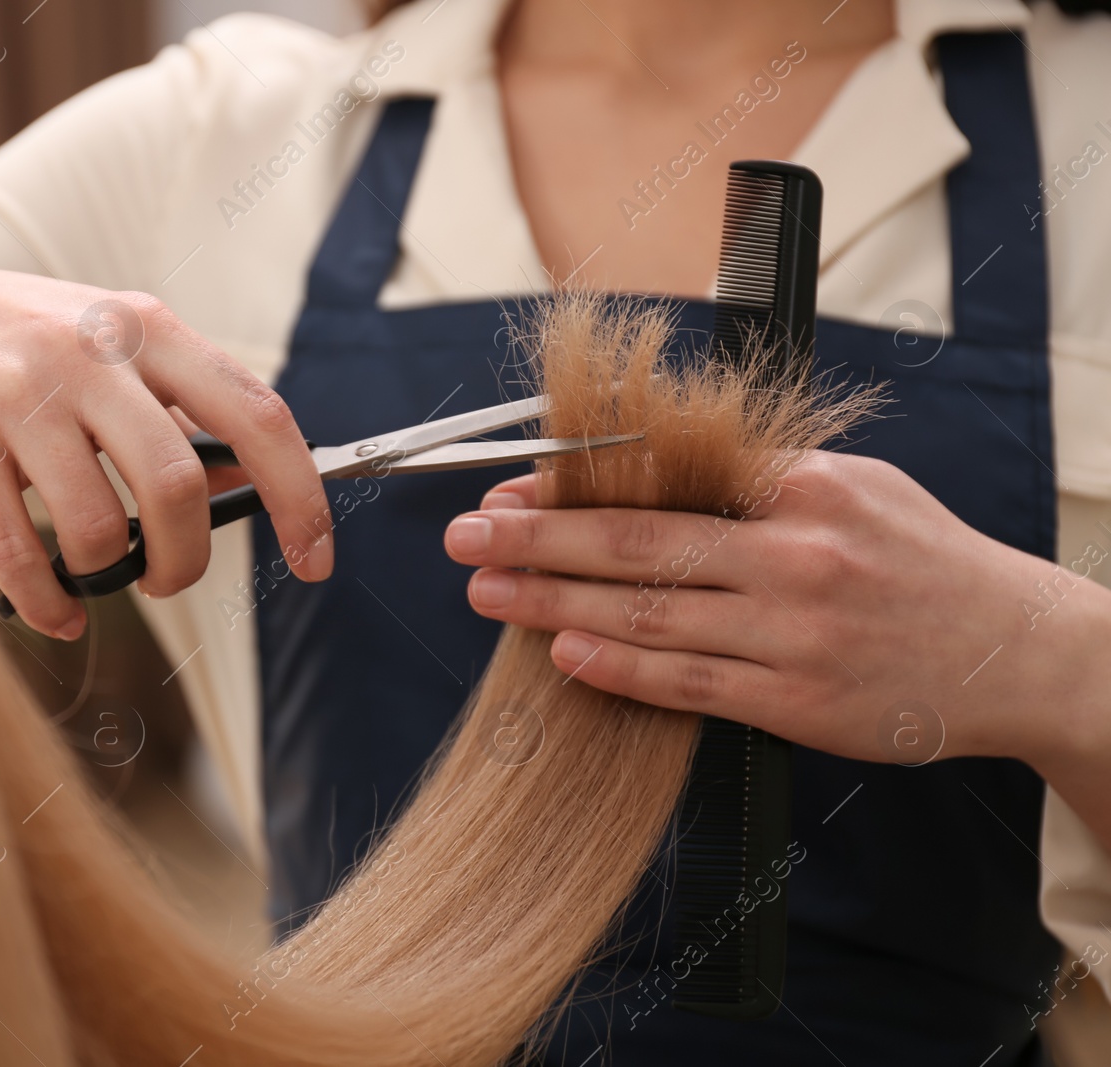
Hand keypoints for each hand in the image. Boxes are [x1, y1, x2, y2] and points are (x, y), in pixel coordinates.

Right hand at [0, 254, 331, 636]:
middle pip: (177, 485)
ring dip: (108, 576)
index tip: (316, 559)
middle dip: (187, 558)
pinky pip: (18, 553)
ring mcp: (16, 395)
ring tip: (97, 574)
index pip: (257, 414)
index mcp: (145, 326)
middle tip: (171, 579)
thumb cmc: (11, 339)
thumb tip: (243, 488)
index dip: (300, 496)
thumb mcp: (105, 344)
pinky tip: (56, 612)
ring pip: (96, 527)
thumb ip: (173, 407)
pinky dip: (48, 604)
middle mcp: (88, 352)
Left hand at [444, 451, 1110, 773]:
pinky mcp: (798, 702)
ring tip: (487, 594)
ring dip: (555, 605)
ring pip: (650, 616)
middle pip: (638, 546)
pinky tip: (563, 654)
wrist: (1018, 652)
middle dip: (537, 542)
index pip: (663, 483)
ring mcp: (795, 634)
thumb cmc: (923, 560)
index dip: (572, 490)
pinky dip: (620, 669)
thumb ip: (756, 478)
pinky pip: (689, 684)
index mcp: (801, 489)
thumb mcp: (856, 484)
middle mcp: (795, 556)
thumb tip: (646, 469)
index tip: (507, 492)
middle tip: (463, 539)